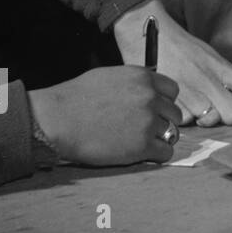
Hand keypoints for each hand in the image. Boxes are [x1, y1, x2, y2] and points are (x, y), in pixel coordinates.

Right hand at [29, 66, 181, 166]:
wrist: (57, 120)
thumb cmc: (75, 98)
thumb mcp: (110, 77)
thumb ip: (134, 83)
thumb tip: (147, 90)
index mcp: (143, 78)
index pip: (172, 91)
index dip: (163, 102)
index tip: (154, 111)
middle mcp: (150, 97)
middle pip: (174, 113)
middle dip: (163, 121)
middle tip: (145, 129)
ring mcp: (148, 122)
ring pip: (172, 133)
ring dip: (160, 138)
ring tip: (141, 141)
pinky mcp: (142, 146)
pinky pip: (165, 153)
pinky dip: (157, 155)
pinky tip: (143, 154)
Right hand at [114, 0, 231, 125]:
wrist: (149, 31)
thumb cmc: (180, 45)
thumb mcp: (209, 54)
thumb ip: (227, 74)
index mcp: (221, 67)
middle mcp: (208, 80)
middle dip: (225, 117)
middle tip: (214, 110)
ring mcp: (190, 90)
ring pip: (207, 120)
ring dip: (201, 118)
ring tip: (192, 105)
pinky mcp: (169, 98)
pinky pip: (183, 120)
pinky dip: (181, 117)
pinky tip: (177, 104)